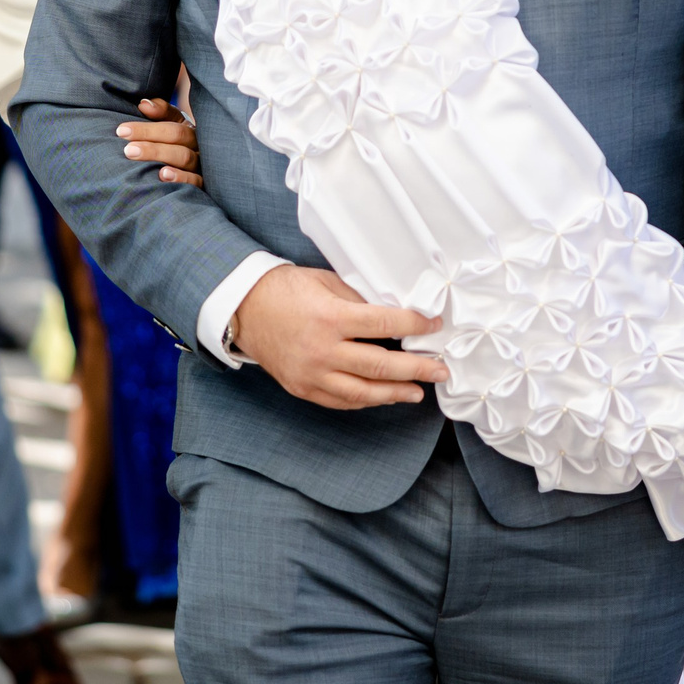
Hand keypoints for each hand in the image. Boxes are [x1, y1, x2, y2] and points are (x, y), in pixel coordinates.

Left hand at [118, 97, 201, 187]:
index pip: (170, 127)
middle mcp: (199, 145)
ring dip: (162, 156)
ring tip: (142, 159)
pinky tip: (163, 176)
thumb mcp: (173, 124)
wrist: (201, 171)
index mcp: (191, 129)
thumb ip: (160, 112)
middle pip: (178, 139)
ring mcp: (203, 164)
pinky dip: (181, 178)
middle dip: (151, 144)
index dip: (146, 129)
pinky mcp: (204, 183)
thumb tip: (143, 104)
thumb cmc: (177, 144)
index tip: (122, 131)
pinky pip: (195, 180)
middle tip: (127, 150)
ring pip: (185, 158)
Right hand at [230, 264, 447, 409]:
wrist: (243, 307)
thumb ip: (359, 301)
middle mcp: (322, 350)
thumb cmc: (285, 289)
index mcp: (331, 317)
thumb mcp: (326, 282)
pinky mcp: (302, 388)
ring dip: (395, 393)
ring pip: (362, 393)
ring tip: (417, 392)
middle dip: (416, 369)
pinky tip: (383, 396)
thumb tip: (393, 314)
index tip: (434, 326)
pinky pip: (340, 401)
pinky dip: (365, 401)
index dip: (415, 325)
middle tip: (440, 370)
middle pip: (380, 366)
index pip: (385, 324)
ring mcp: (311, 374)